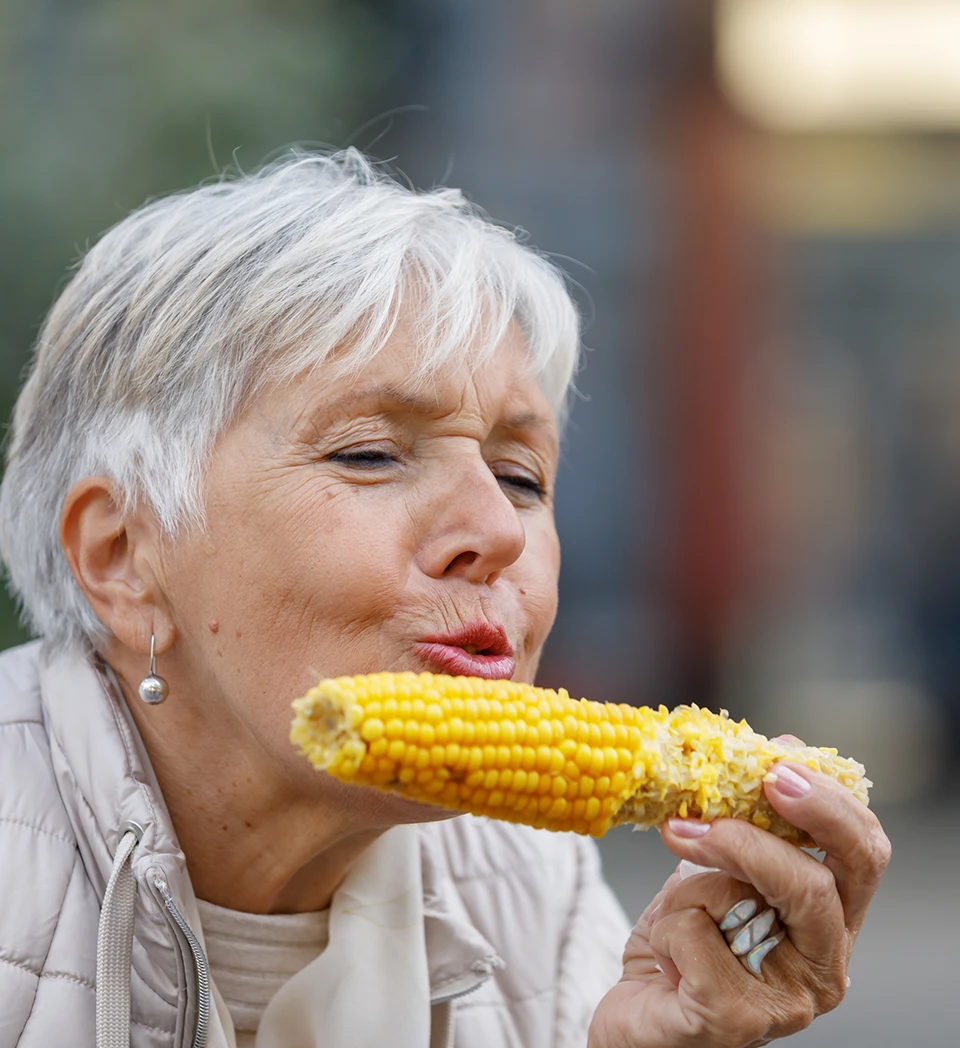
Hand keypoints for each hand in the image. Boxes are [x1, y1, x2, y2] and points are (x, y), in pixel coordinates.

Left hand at [588, 760, 890, 1046]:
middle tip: (709, 806)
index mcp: (831, 920)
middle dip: (759, 835)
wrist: (638, 1014)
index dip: (829, 803)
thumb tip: (783, 747)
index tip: (777, 763)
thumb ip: (749, 820)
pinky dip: (665, 927)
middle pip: (820, 884)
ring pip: (747, 902)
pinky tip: (665, 957)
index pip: (863, 855)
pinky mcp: (734, 1022)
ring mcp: (785, 1002)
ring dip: (693, 881)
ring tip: (674, 898)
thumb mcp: (717, 868)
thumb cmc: (684, 940)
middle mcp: (824, 965)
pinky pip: (694, 937)